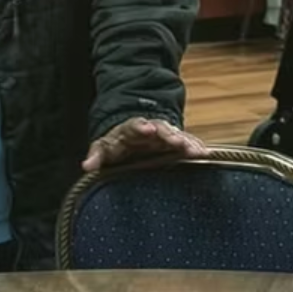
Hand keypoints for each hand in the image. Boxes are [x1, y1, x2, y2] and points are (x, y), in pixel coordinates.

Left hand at [81, 117, 206, 171]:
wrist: (131, 137)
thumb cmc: (116, 144)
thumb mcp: (103, 148)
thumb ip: (96, 156)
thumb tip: (86, 166)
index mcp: (131, 128)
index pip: (135, 125)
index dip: (141, 127)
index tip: (148, 130)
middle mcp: (150, 129)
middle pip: (161, 128)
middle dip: (169, 135)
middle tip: (177, 142)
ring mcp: (164, 135)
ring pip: (177, 135)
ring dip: (186, 142)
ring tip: (197, 152)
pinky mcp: (175, 143)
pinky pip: (187, 143)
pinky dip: (196, 147)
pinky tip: (206, 154)